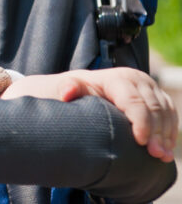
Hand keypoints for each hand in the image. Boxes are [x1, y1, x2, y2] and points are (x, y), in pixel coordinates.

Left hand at [2, 68, 176, 161]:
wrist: (77, 89)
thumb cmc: (69, 92)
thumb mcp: (64, 89)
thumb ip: (66, 88)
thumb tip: (67, 91)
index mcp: (116, 78)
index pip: (134, 101)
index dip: (141, 121)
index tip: (141, 142)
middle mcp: (135, 79)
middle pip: (154, 107)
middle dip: (157, 132)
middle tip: (156, 155)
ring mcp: (148, 88)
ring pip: (165, 112)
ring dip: (166, 134)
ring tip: (163, 156)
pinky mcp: (155, 98)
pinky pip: (170, 114)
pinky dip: (170, 132)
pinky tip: (167, 149)